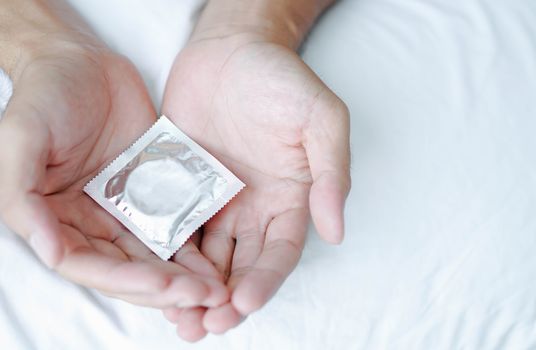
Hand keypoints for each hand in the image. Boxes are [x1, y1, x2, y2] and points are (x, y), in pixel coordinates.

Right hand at [0, 28, 227, 307]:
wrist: (82, 62)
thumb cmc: (45, 95)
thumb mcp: (22, 138)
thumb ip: (23, 195)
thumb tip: (51, 252)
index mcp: (54, 220)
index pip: (90, 266)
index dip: (127, 281)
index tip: (166, 286)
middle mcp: (88, 224)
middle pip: (128, 270)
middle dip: (165, 289)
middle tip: (205, 298)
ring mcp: (122, 211)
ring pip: (154, 256)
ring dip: (184, 278)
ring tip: (217, 290)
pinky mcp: (150, 193)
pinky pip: (172, 225)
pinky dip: (193, 248)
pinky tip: (217, 261)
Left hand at [161, 33, 350, 339]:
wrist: (231, 49)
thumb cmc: (281, 79)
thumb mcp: (322, 119)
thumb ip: (331, 174)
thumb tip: (335, 231)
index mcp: (289, 199)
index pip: (279, 253)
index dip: (265, 281)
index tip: (244, 303)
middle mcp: (253, 208)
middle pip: (241, 266)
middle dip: (226, 300)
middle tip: (205, 326)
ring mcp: (216, 200)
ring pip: (206, 257)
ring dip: (195, 291)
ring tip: (179, 322)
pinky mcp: (182, 187)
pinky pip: (173, 227)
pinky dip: (167, 257)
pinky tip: (152, 279)